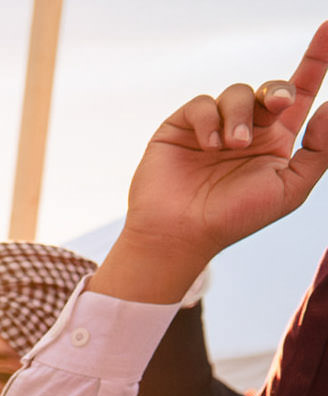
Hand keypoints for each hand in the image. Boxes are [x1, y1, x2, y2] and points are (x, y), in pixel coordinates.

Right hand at [98, 26, 327, 300]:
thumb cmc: (236, 217)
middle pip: (272, 88)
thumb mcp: (290, 188)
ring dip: (240, 116)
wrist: (181, 234)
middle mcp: (248, 128)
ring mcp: (214, 126)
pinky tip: (209, 145)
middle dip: (278, 90)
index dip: (316, 60)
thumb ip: (319, 150)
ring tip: (231, 146)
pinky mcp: (182, 127)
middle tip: (280, 104)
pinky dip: (209, 121)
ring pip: (238, 93)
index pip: (301, 92)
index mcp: (277, 139)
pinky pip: (202, 104)